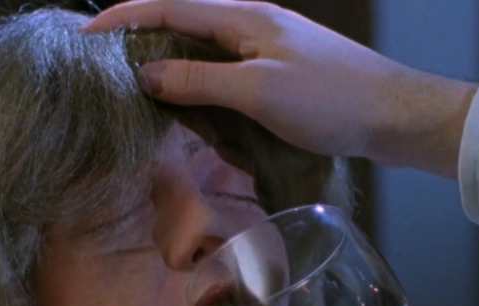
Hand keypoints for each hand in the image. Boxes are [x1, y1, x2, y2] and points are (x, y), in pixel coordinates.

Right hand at [84, 0, 477, 177]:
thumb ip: (198, 82)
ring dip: (171, 80)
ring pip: (200, 60)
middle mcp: (250, 27)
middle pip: (179, 29)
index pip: (167, 9)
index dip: (122, 19)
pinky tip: (193, 122)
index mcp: (242, 18)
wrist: (395, 116)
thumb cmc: (331, 100)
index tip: (83, 36)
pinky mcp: (277, 77)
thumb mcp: (257, 92)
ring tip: (139, 104)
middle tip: (105, 79)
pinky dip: (200, 98)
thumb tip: (145, 75)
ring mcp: (265, 52)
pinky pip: (223, 81)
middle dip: (140, 49)